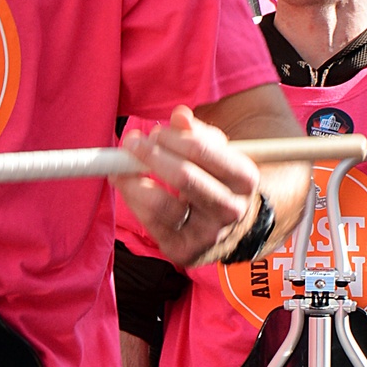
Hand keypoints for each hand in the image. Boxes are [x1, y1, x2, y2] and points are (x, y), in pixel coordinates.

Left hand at [118, 109, 264, 268]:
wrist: (231, 229)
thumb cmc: (217, 180)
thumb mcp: (218, 153)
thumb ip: (198, 133)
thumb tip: (179, 116)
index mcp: (244, 178)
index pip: (203, 152)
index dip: (172, 139)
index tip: (154, 132)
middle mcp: (230, 209)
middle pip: (184, 178)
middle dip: (151, 156)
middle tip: (132, 143)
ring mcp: (207, 235)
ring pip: (161, 205)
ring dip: (133, 180)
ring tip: (122, 166)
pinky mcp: (182, 251)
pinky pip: (149, 222)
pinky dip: (132, 198)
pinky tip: (126, 184)